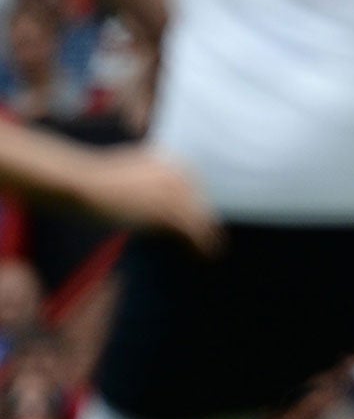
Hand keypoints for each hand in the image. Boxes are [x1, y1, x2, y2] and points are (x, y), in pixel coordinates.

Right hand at [73, 147, 221, 255]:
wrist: (77, 182)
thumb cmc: (93, 181)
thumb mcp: (129, 172)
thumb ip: (149, 180)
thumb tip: (163, 204)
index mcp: (170, 161)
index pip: (195, 191)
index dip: (198, 211)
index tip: (204, 227)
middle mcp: (178, 173)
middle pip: (200, 205)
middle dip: (204, 225)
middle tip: (211, 244)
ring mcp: (175, 190)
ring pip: (200, 219)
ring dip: (207, 238)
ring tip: (211, 253)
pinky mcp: (168, 210)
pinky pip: (194, 232)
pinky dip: (203, 246)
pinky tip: (207, 257)